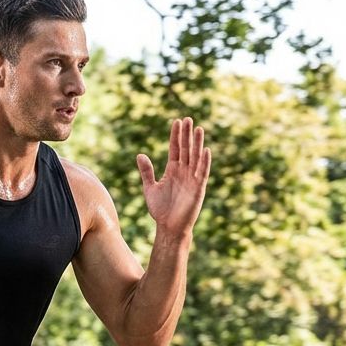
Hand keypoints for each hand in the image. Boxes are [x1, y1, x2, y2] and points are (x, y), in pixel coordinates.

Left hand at [136, 117, 211, 236]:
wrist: (169, 227)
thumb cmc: (160, 210)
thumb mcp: (150, 189)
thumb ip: (147, 172)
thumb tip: (140, 155)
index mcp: (172, 170)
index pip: (175, 149)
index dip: (175, 136)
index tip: (176, 122)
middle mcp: (184, 172)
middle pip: (186, 149)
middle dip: (186, 135)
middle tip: (187, 119)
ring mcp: (192, 179)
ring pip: (195, 157)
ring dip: (197, 144)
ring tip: (198, 129)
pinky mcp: (198, 189)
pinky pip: (202, 173)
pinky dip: (204, 162)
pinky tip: (205, 150)